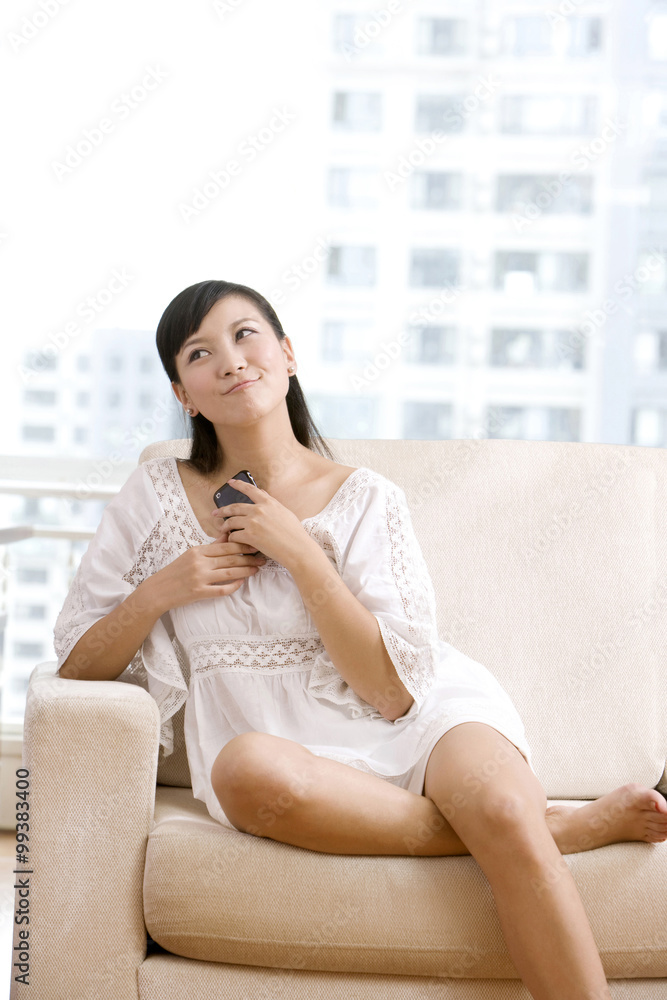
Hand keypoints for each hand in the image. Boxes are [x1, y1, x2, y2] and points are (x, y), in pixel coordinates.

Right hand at [145, 532, 266, 613]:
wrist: (157, 590)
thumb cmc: (175, 571)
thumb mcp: (191, 554)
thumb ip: (211, 547)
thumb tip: (227, 536)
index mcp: (198, 551)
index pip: (225, 546)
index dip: (243, 545)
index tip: (256, 544)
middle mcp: (199, 563)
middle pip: (230, 558)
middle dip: (249, 558)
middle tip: (263, 557)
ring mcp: (200, 578)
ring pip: (229, 573)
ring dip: (246, 571)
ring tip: (257, 569)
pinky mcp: (199, 592)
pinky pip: (221, 589)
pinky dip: (233, 586)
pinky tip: (242, 583)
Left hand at [210, 477, 314, 568]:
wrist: (297, 548)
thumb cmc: (294, 533)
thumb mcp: (285, 512)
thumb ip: (271, 502)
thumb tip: (262, 492)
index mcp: (268, 502)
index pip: (249, 489)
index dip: (238, 484)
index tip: (230, 482)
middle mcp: (259, 510)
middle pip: (234, 507)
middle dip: (222, 510)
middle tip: (215, 513)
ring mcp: (253, 522)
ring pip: (231, 521)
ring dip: (224, 526)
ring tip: (222, 529)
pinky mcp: (250, 536)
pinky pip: (234, 535)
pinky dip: (232, 538)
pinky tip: (233, 540)